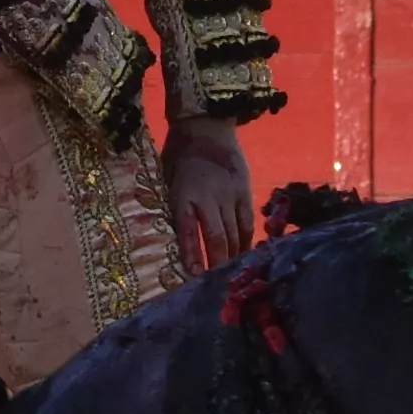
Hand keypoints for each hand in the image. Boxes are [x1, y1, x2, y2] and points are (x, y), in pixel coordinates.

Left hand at [162, 122, 257, 271]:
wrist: (206, 125)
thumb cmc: (177, 154)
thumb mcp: (165, 179)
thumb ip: (171, 207)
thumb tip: (166, 239)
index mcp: (184, 194)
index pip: (188, 231)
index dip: (191, 255)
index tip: (192, 276)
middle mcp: (210, 197)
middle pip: (217, 238)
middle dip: (216, 264)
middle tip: (214, 288)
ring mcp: (230, 194)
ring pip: (234, 234)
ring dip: (231, 257)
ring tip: (230, 278)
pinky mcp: (245, 191)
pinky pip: (247, 222)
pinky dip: (245, 241)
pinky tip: (242, 255)